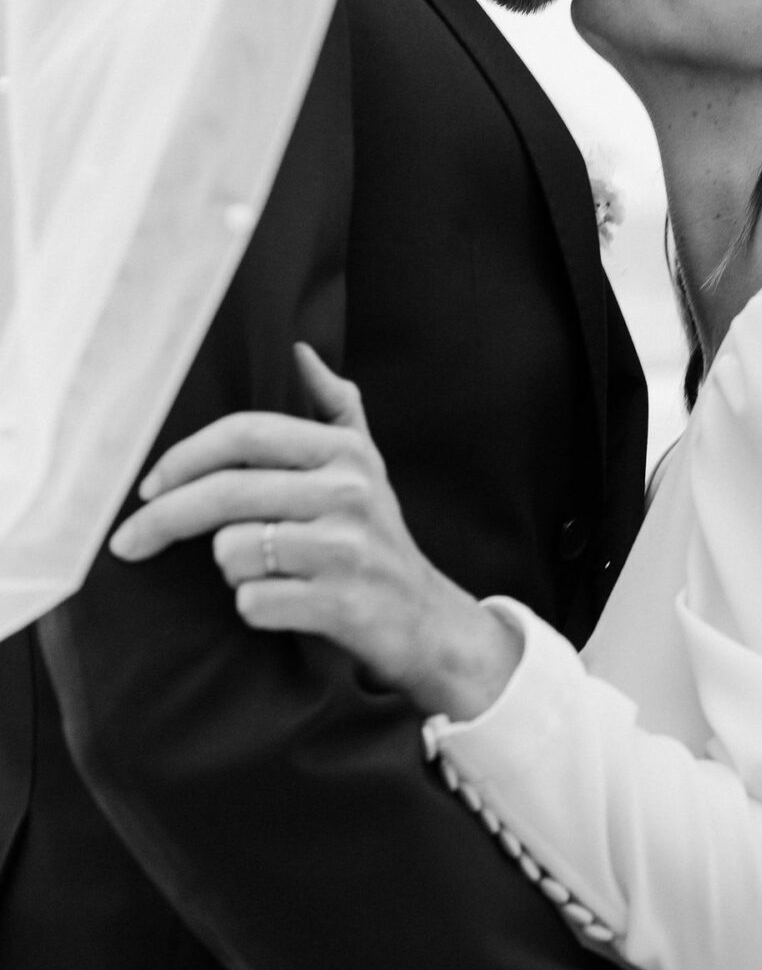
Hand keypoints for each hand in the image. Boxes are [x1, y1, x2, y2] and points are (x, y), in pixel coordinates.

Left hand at [108, 343, 519, 720]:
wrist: (425, 619)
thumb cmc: (377, 538)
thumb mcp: (367, 466)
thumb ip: (336, 406)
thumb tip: (300, 350)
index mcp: (344, 453)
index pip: (244, 434)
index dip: (184, 456)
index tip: (149, 486)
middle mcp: (348, 493)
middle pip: (224, 495)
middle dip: (162, 521)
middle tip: (128, 543)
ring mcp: (345, 549)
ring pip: (231, 552)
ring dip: (234, 571)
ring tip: (268, 572)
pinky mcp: (339, 603)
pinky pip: (252, 602)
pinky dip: (257, 609)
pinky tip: (285, 604)